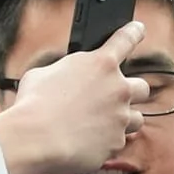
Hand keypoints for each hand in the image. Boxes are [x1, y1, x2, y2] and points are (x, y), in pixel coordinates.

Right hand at [0, 19, 151, 173]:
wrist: (34, 140)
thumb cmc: (32, 104)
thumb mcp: (43, 74)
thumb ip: (65, 72)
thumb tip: (67, 79)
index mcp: (101, 63)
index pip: (127, 39)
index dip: (134, 32)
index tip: (138, 30)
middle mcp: (118, 88)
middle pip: (142, 87)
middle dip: (129, 92)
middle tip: (113, 98)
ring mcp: (120, 118)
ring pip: (136, 118)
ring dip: (122, 119)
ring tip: (99, 125)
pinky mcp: (116, 143)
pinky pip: (116, 142)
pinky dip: (104, 143)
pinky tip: (84, 144)